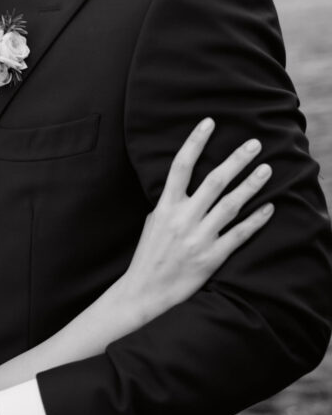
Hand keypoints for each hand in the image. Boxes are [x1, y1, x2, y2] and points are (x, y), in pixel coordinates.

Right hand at [123, 117, 274, 322]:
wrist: (145, 291)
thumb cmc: (149, 254)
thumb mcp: (153, 221)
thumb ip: (170, 202)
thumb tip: (185, 183)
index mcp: (165, 207)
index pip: (180, 167)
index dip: (195, 142)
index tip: (209, 122)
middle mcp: (183, 219)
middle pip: (214, 181)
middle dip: (236, 160)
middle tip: (254, 143)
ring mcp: (199, 239)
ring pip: (231, 205)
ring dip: (250, 185)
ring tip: (266, 168)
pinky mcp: (211, 257)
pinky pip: (239, 235)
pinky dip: (255, 220)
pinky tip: (269, 207)